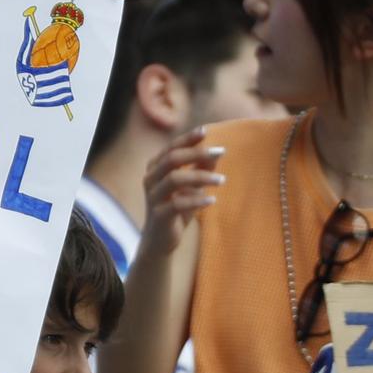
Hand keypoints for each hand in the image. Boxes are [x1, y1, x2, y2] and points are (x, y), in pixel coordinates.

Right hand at [141, 126, 224, 257]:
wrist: (161, 241)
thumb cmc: (177, 208)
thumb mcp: (192, 187)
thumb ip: (201, 169)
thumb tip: (216, 152)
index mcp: (155, 168)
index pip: (172, 147)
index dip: (188, 138)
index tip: (206, 131)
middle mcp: (150, 179)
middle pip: (172, 159)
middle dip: (197, 153)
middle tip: (221, 152)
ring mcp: (153, 197)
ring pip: (174, 179)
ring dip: (200, 177)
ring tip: (222, 181)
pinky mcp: (158, 215)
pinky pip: (177, 204)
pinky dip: (196, 200)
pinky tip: (212, 200)